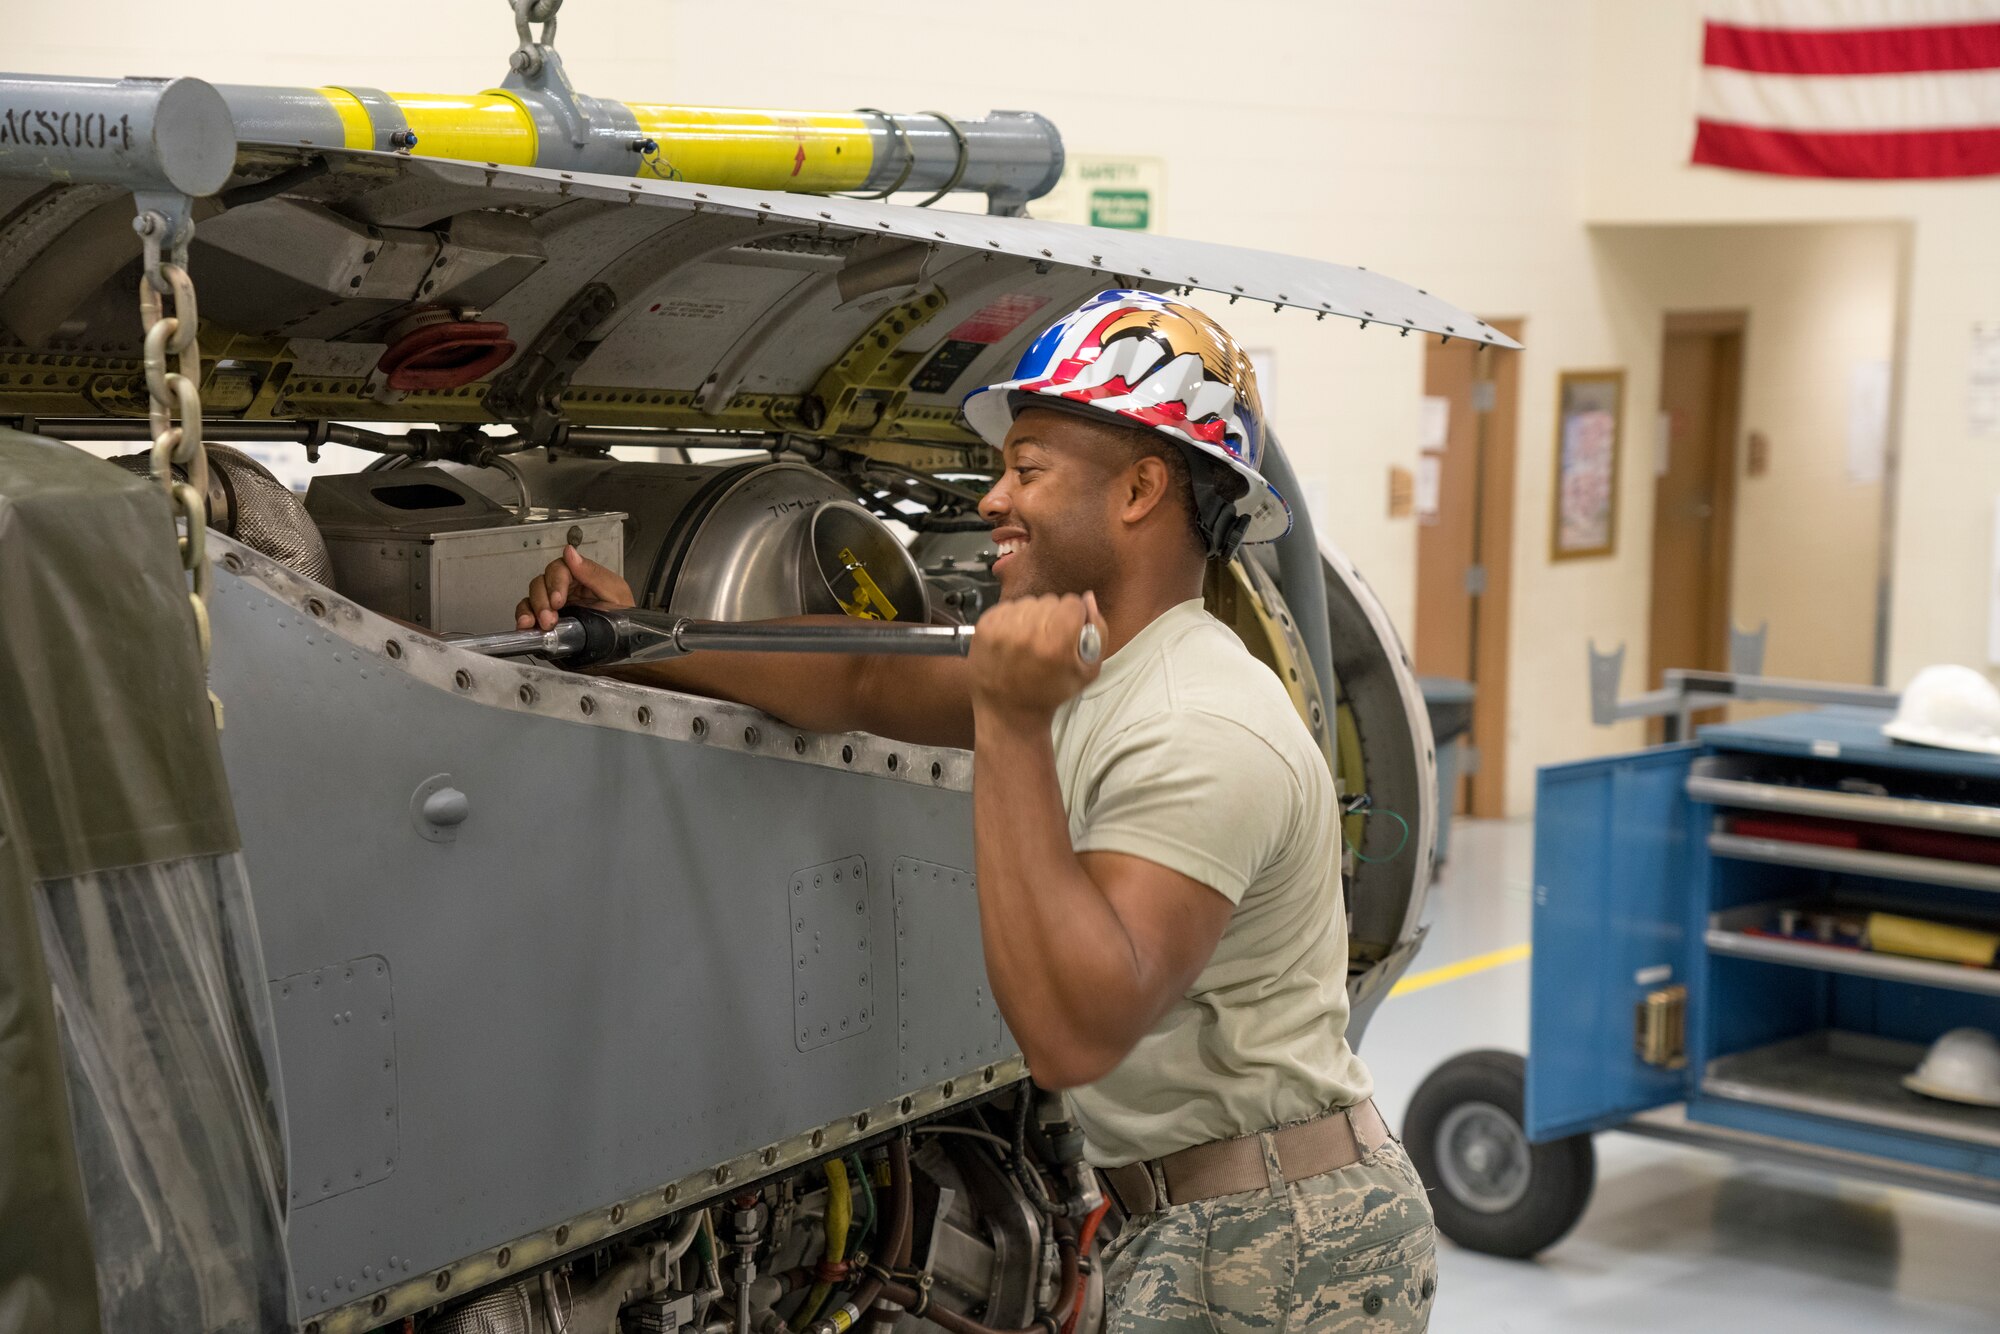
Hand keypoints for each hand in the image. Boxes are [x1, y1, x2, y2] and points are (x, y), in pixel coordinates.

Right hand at [516, 545, 634, 629]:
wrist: (622, 652)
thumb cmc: (625, 623)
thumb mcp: (615, 594)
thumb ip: (593, 574)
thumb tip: (570, 552)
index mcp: (582, 579)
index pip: (559, 568)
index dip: (555, 581)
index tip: (558, 599)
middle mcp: (565, 590)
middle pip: (542, 582)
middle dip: (543, 599)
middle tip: (550, 617)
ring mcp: (554, 607)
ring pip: (532, 597)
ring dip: (532, 609)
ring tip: (543, 624)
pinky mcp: (546, 624)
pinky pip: (527, 615)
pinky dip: (523, 618)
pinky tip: (526, 626)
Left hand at [969, 592, 1104, 721]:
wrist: (1008, 712)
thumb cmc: (1052, 692)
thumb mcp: (1088, 670)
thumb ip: (1097, 630)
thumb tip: (1088, 596)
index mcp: (1055, 644)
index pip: (1072, 603)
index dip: (1074, 618)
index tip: (1067, 635)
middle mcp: (1027, 633)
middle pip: (1050, 601)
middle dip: (1053, 617)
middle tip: (1047, 642)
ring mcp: (1002, 629)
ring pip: (1029, 602)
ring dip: (1033, 617)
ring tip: (1030, 642)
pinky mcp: (984, 627)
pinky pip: (1008, 607)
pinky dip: (1013, 619)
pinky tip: (1014, 640)